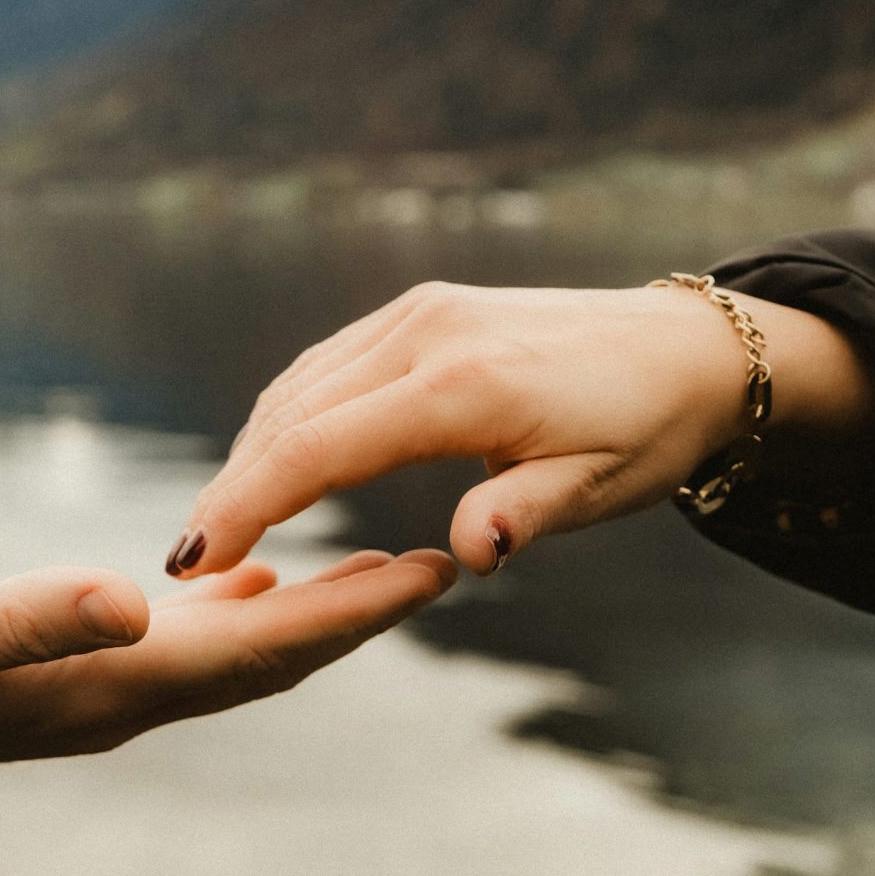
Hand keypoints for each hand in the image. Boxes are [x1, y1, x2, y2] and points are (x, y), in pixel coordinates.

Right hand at [0, 548, 455, 804]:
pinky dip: (239, 612)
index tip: (435, 573)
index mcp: (107, 685)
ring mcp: (90, 686)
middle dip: (362, 617)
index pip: (262, 650)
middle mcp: (117, 695)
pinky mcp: (59, 665)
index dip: (352, 614)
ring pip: (236, 652)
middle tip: (448, 565)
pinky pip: (181, 642)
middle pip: (272, 659)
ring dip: (314, 617)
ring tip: (383, 569)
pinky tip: (258, 579)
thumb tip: (133, 601)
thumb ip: (32, 616)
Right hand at [165, 279, 874, 577]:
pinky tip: (275, 462)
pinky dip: (290, 415)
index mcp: (463, 385)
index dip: (247, 504)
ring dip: (254, 450)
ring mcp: (418, 313)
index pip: (321, 448)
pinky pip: (330, 365)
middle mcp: (426, 334)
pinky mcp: (422, 311)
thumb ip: (526, 516)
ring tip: (219, 525)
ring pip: (301, 385)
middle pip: (292, 414)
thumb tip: (466, 555)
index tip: (192, 560)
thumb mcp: (603, 489)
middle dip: (233, 488)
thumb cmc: (647, 428)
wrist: (689, 348)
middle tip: (185, 564)